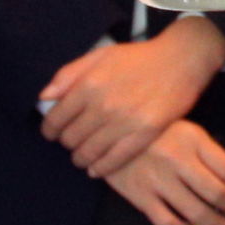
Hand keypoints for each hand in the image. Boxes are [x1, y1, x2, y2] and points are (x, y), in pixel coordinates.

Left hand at [37, 17, 224, 179]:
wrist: (180, 60)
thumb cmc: (138, 57)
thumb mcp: (99, 55)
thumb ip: (68, 74)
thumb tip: (44, 97)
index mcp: (89, 84)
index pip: (56, 118)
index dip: (49, 130)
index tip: (51, 132)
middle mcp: (104, 105)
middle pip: (71, 138)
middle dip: (66, 143)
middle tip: (71, 142)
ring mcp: (124, 122)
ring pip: (90, 152)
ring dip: (80, 158)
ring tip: (81, 157)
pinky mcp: (144, 134)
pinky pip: (115, 160)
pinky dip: (101, 168)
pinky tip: (96, 169)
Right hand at [104, 118, 224, 224]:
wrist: (108, 130)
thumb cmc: (155, 131)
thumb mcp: (185, 130)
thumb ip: (207, 152)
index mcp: (193, 139)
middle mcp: (178, 160)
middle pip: (218, 194)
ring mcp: (158, 179)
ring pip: (196, 212)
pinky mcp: (139, 195)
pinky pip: (166, 222)